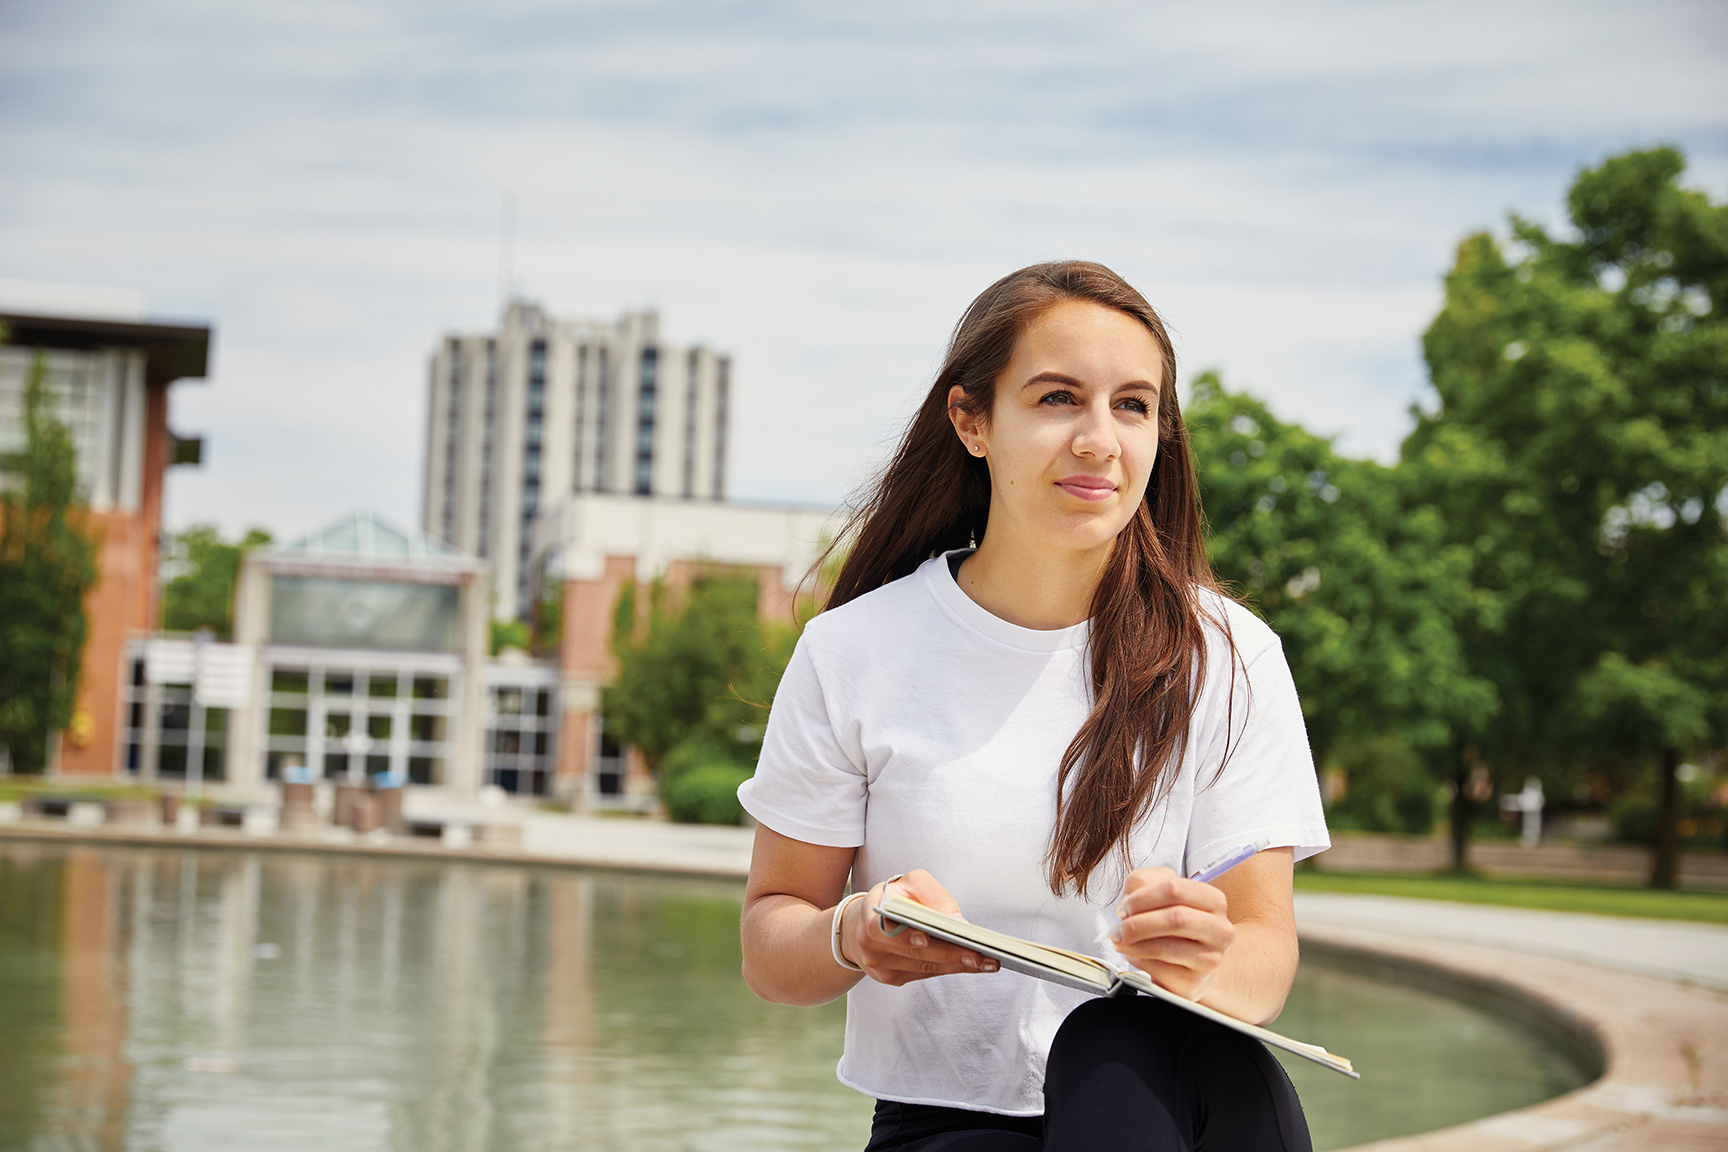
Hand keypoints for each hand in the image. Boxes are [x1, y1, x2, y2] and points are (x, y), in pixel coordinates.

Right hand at [839, 869, 998, 986]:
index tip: (929, 939)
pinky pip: (924, 974)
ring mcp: (879, 966)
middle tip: (978, 956)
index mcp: (869, 915)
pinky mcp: (891, 978)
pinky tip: (972, 965)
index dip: (906, 936)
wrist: (863, 922)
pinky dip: (949, 968)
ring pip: (923, 967)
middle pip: (913, 954)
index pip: (884, 929)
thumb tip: (958, 921)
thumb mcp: (911, 883)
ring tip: (987, 962)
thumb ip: (933, 896)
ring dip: (957, 966)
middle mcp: (870, 945)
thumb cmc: (895, 897)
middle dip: (948, 954)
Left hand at [1106, 866, 1234, 1000]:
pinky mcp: (1193, 982)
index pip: (1176, 889)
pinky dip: (1138, 960)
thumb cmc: (1173, 926)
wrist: (1187, 964)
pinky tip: (1135, 954)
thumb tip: (1130, 902)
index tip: (1125, 906)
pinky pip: (1157, 969)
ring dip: (1133, 942)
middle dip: (1138, 922)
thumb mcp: (1160, 894)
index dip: (1144, 896)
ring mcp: (1210, 959)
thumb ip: (1143, 883)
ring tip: (1121, 940)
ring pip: (1164, 947)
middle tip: (1119, 927)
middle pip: (1176, 918)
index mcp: (1214, 901)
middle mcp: (1220, 930)